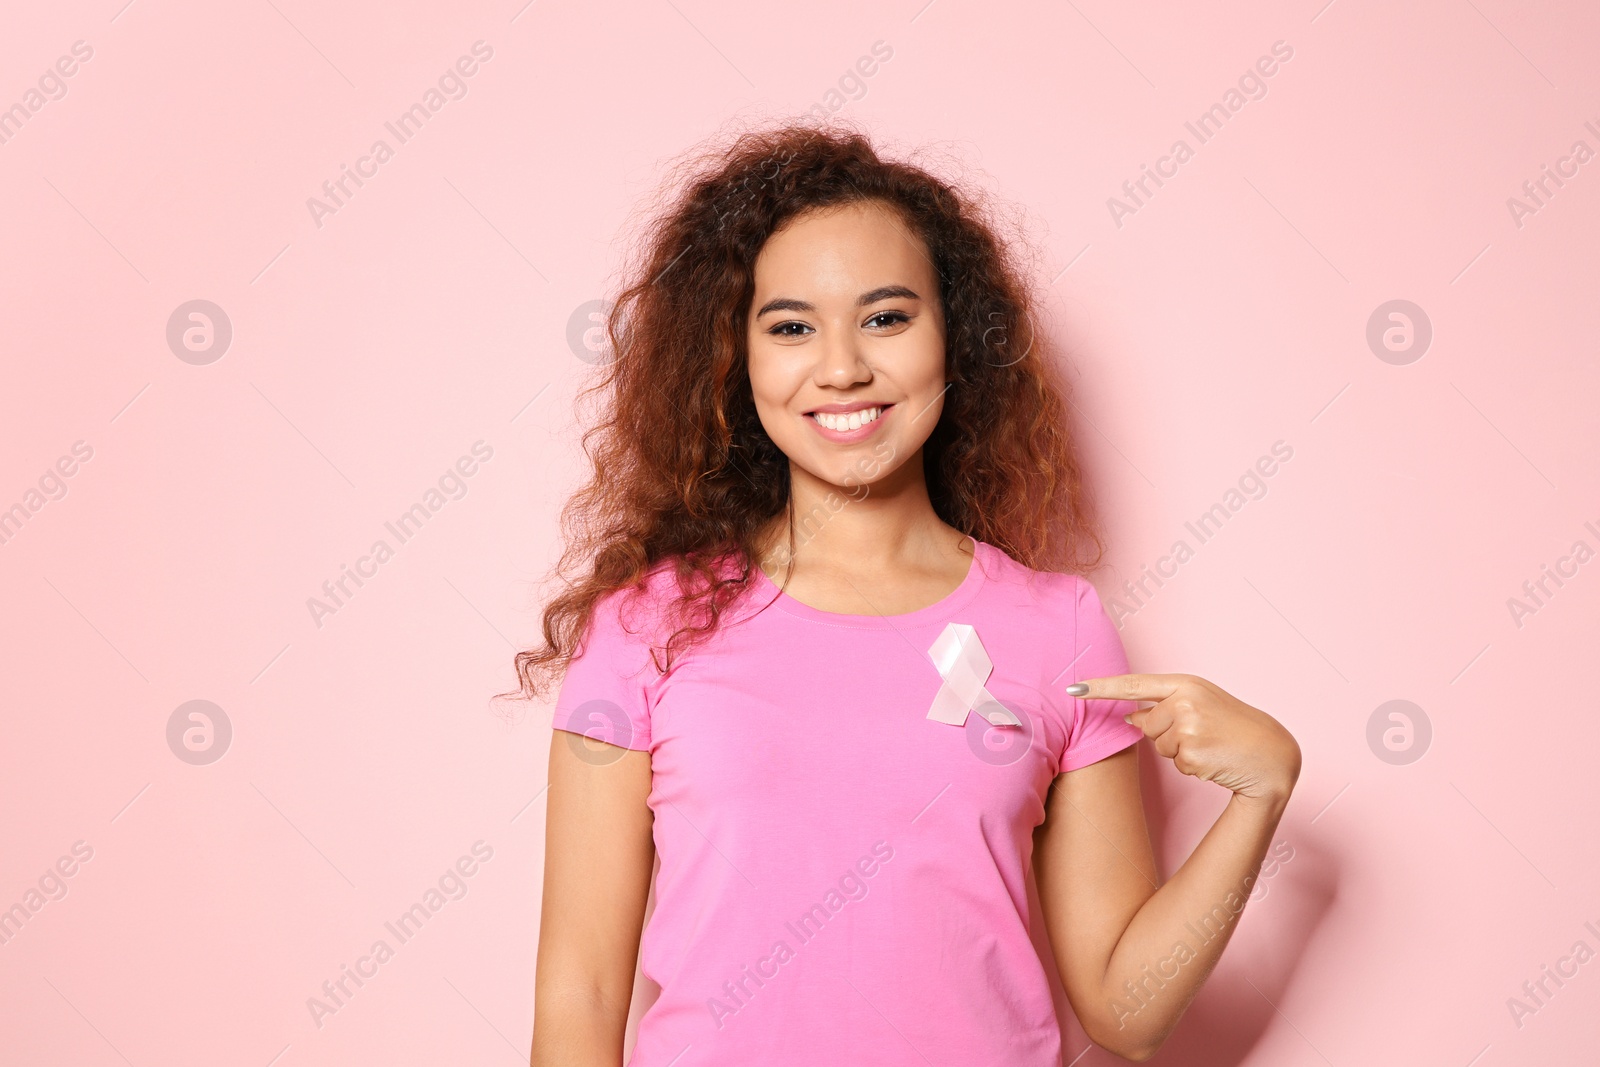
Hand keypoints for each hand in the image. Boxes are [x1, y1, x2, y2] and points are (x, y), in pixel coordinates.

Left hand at [1066, 674, 1300, 802]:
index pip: (1133, 684)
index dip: (1101, 687)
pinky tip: (1213, 758)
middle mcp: (1184, 700)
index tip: (1073, 688)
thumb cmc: (1235, 727)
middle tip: (1202, 733)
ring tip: (1210, 745)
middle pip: (1145, 723)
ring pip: (1158, 745)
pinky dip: (1190, 766)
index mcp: (1186, 683)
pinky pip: (1173, 763)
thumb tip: (1129, 716)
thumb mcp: (1201, 705)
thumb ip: (1165, 706)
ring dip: (1178, 751)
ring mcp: (1188, 726)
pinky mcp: (1191, 752)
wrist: (1271, 754)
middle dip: (1166, 734)